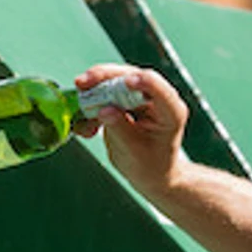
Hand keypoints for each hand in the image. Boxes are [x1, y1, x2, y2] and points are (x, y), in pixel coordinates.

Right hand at [74, 64, 188, 194]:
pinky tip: (86, 126)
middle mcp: (157, 98)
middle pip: (131, 76)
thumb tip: (104, 110)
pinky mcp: (124, 99)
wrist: (151, 174)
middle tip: (82, 83)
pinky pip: (105, 93)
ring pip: (114, 80)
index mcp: (171, 112)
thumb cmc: (150, 166)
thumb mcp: (134, 153)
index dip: (143, 81)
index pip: (159, 89)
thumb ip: (120, 129)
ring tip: (81, 111)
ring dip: (93, 91)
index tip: (127, 81)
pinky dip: (91, 104)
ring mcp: (139, 97)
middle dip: (104, 77)